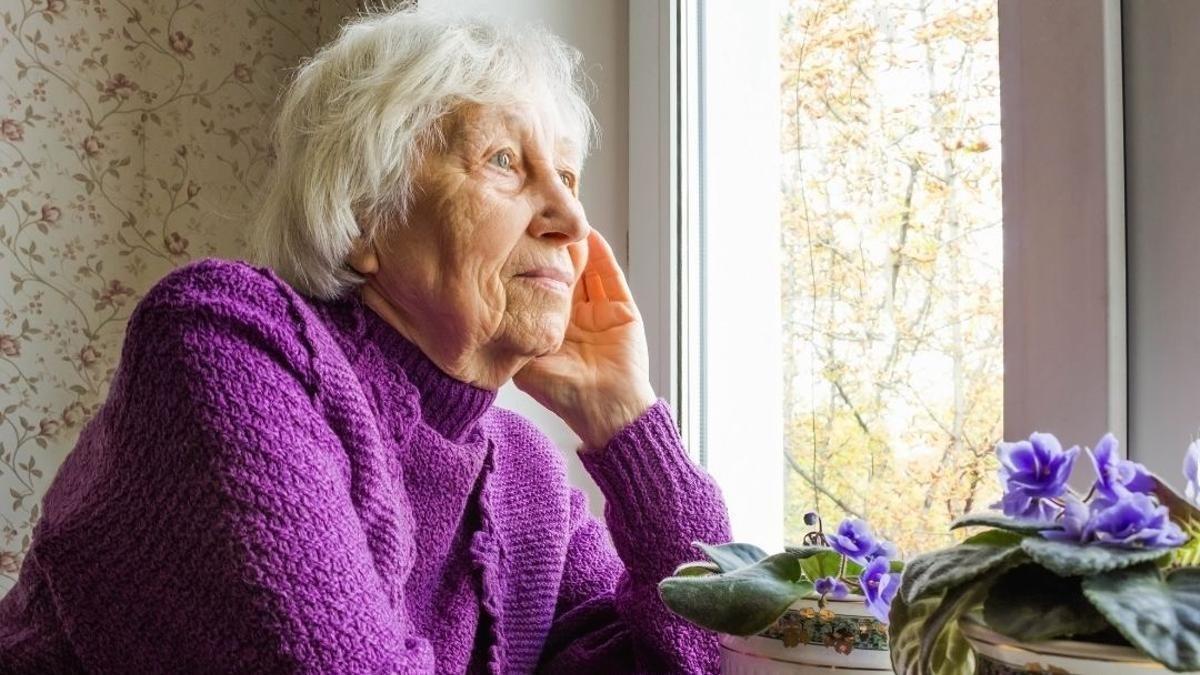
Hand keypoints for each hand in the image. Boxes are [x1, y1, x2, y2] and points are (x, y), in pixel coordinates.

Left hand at [513, 230, 656, 448]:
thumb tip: (486, 316)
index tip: (515, 245)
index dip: (528, 268)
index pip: (538, 289)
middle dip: (551, 252)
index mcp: (551, 329)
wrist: (606, 410)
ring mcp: (599, 311)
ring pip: (586, 271)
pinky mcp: (622, 309)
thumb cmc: (565, 395)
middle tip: (538, 224)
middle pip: (562, 275)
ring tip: (562, 224)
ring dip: (575, 248)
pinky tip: (590, 236)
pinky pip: (611, 276)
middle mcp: (574, 317)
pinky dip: (601, 255)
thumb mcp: (526, 366)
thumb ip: (512, 341)